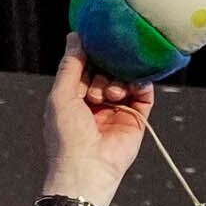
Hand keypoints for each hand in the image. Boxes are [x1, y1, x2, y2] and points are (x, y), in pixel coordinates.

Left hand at [42, 42, 154, 205]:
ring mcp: (116, 108)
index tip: (96, 44)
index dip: (90, 56)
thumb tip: (75, 36)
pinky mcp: (136, 116)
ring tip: (109, 95)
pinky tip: (133, 86)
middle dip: (103, 71)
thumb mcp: (61, 96)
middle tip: (96, 88)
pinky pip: (144, 92)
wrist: (87, 169)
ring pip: (124, 78)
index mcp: (73, 97)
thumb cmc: (66, 137)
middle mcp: (95, 101)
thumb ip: (70, 66)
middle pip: (106, 69)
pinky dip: (140, 85)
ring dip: (117, 81)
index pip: (85, 66)